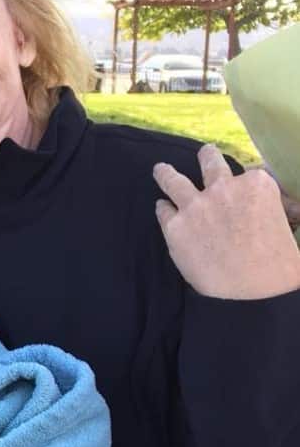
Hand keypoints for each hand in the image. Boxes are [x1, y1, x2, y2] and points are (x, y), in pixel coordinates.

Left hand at [153, 144, 299, 299]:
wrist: (251, 294)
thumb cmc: (278, 264)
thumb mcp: (289, 225)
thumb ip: (279, 208)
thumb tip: (286, 206)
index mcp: (257, 185)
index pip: (252, 173)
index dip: (249, 182)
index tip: (245, 185)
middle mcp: (222, 189)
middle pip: (210, 162)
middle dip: (207, 156)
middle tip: (204, 152)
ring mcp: (194, 206)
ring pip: (173, 179)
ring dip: (166, 173)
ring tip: (160, 169)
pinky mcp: (174, 227)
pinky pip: (163, 210)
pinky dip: (163, 208)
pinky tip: (162, 207)